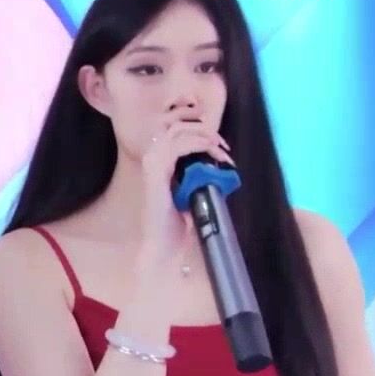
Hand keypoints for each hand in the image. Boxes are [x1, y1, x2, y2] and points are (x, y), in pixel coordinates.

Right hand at [138, 117, 234, 271]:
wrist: (164, 247)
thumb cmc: (177, 227)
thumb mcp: (193, 197)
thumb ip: (200, 181)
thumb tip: (220, 170)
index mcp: (160, 167)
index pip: (177, 136)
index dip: (200, 134)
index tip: (221, 147)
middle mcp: (153, 163)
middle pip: (176, 128)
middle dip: (203, 131)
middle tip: (222, 145)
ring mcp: (152, 167)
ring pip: (176, 133)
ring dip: (202, 136)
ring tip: (218, 147)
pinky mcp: (155, 174)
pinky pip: (176, 147)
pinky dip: (196, 144)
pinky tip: (209, 150)